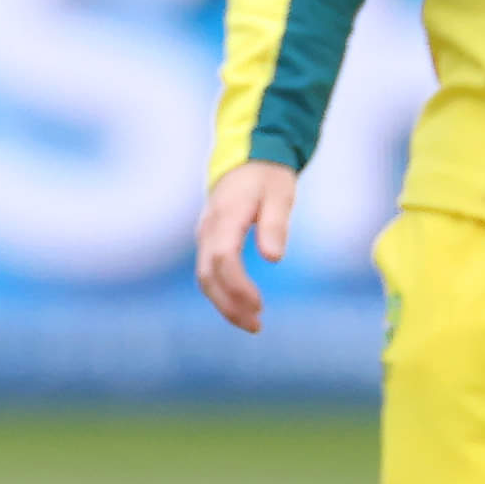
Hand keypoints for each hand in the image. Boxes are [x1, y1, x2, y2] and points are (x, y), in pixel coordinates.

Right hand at [191, 159, 295, 336]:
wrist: (248, 157)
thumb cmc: (268, 176)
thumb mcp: (280, 195)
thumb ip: (275, 224)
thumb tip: (273, 258)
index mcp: (225, 216)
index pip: (223, 258)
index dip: (238, 286)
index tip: (260, 306)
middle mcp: (208, 228)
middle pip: (208, 276)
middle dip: (229, 305)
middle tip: (256, 326)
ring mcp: (205, 235)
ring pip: (205, 278)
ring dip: (225, 304)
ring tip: (253, 324)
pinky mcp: (209, 241)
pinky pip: (209, 272)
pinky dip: (223, 293)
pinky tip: (242, 305)